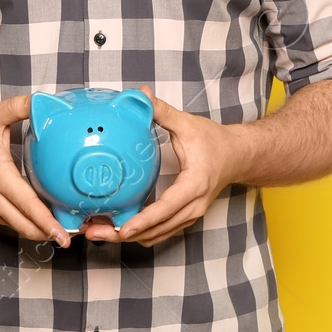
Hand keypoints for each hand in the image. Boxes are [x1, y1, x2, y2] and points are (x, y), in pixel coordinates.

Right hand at [0, 94, 70, 247]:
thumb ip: (20, 106)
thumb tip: (45, 102)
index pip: (26, 204)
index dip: (47, 221)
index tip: (63, 233)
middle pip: (25, 225)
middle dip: (50, 233)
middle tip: (75, 235)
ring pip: (19, 228)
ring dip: (41, 233)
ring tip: (65, 232)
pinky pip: (12, 223)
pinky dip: (29, 227)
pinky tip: (44, 224)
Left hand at [84, 85, 244, 247]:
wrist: (237, 156)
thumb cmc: (215, 141)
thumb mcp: (188, 123)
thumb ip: (163, 111)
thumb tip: (142, 95)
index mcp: (194, 184)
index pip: (166, 208)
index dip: (143, 220)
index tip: (123, 229)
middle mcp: (194, 206)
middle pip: (157, 229)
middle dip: (125, 234)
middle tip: (94, 231)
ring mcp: (190, 215)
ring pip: (158, 235)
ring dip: (130, 237)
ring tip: (99, 231)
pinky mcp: (186, 217)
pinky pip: (162, 232)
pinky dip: (141, 233)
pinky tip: (120, 228)